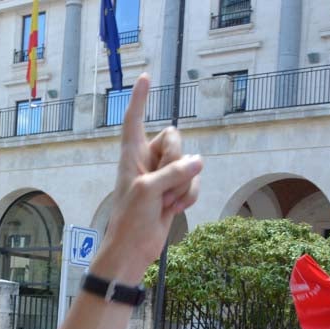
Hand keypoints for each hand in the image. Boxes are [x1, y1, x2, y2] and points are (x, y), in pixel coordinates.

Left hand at [99, 76, 201, 280]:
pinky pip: (194, 183)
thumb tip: (199, 162)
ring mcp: (163, 175)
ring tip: (164, 203)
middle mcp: (147, 160)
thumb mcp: (148, 191)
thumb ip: (173, 172)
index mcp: (131, 154)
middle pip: (176, 140)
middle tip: (161, 185)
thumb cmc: (130, 219)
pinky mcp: (175, 190)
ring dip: (182, 186)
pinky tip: (174, 210)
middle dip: (175, 163)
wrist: (133, 249)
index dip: (140, 99)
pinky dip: (188, 197)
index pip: (135, 119)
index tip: (145, 77)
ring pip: (189, 164)